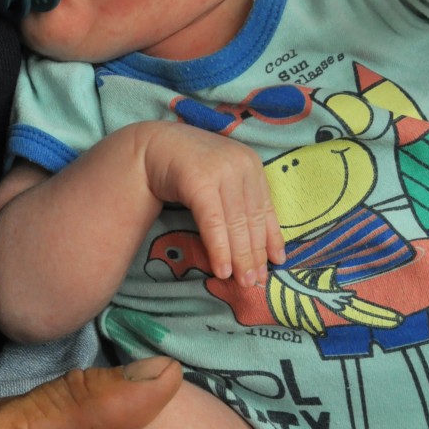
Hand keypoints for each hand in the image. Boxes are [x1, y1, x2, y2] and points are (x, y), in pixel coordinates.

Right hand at [142, 122, 285, 286]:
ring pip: (235, 223)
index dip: (271, 239)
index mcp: (252, 164)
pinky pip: (214, 223)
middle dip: (255, 254)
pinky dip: (220, 249)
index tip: (275, 264)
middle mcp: (241, 164)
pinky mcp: (199, 181)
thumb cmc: (190, 167)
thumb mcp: (223, 180)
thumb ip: (241, 201)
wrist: (153, 146)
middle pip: (251, 219)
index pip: (265, 208)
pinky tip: (222, 269)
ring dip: (240, 257)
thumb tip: (262, 244)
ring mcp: (221, 171)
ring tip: (243, 282)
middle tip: (257, 282)